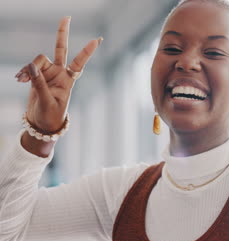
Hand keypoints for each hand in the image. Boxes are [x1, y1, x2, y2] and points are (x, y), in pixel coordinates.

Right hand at [15, 16, 100, 132]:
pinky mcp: (37, 75)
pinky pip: (29, 68)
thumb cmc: (50, 116)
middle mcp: (60, 73)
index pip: (79, 63)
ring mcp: (48, 73)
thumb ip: (39, 84)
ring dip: (29, 68)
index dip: (87, 51)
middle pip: (61, 49)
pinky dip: (24, 73)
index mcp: (69, 80)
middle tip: (67, 17)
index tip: (98, 40)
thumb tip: (30, 67)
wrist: (42, 124)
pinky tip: (19, 80)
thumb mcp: (46, 102)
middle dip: (62, 33)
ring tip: (21, 80)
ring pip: (38, 60)